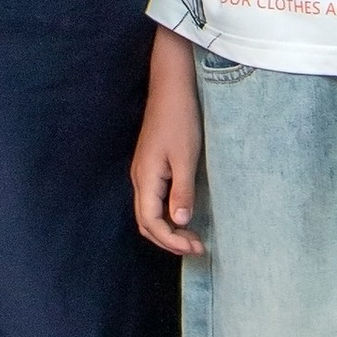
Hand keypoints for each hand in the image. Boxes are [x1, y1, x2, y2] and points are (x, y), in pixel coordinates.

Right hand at [133, 32, 205, 258]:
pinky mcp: (151, 166)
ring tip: (192, 237)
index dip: (171, 241)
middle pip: (146, 223)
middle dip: (169, 240)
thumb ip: (182, 190)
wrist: (171, 88)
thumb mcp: (185, 156)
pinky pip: (153, 200)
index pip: (151, 223)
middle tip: (196, 248)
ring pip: (148, 213)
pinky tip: (184, 214)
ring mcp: (143, 172)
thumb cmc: (180, 119)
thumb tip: (179, 221)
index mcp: (145, 178)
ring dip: (168, 229)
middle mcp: (139, 179)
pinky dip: (166, 215)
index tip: (195, 247)